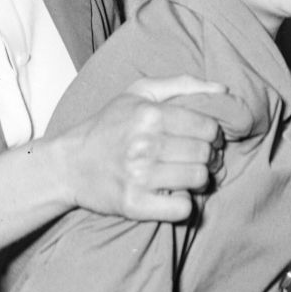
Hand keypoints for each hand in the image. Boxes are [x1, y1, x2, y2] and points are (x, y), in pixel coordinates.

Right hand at [59, 75, 228, 221]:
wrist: (67, 165)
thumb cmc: (108, 125)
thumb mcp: (139, 92)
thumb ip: (183, 83)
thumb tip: (223, 88)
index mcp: (150, 115)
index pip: (208, 128)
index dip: (214, 136)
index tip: (205, 140)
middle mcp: (144, 145)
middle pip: (205, 154)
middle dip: (209, 157)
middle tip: (198, 159)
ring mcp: (138, 176)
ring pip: (197, 179)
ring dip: (198, 179)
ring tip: (187, 175)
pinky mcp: (133, 204)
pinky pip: (181, 208)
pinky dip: (184, 204)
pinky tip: (174, 195)